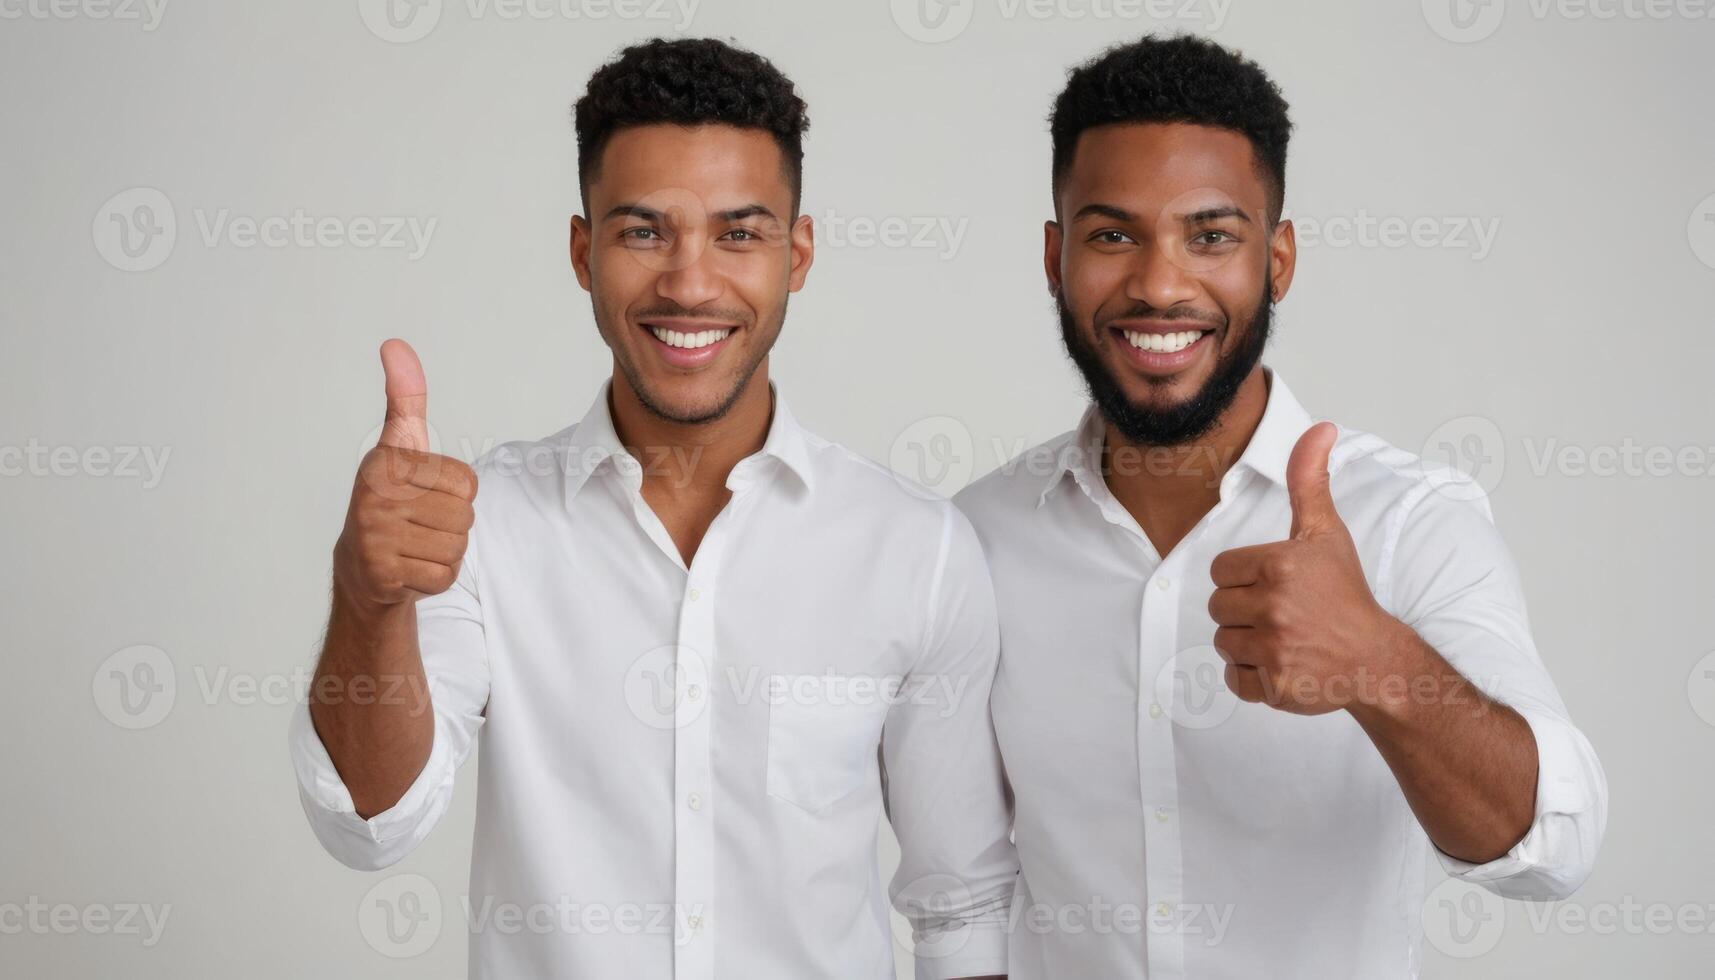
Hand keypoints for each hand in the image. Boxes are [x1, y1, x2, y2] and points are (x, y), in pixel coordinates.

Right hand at [333, 339, 477, 614]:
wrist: (363, 566)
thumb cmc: (390, 497)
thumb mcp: (400, 443)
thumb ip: (406, 396)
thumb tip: (394, 344)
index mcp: (386, 462)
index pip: (467, 483)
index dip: (456, 491)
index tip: (423, 490)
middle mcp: (374, 496)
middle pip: (464, 516)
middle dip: (451, 524)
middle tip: (419, 523)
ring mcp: (376, 537)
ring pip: (456, 547)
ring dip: (443, 550)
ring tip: (414, 543)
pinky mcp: (383, 573)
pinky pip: (444, 575)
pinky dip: (435, 576)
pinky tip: (409, 566)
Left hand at [1206, 422, 1406, 713]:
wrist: (1376, 658)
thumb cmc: (1346, 593)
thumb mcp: (1325, 532)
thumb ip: (1308, 480)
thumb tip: (1319, 428)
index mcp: (1278, 565)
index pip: (1220, 571)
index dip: (1243, 579)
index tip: (1275, 585)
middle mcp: (1274, 606)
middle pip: (1217, 607)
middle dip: (1243, 611)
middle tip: (1283, 613)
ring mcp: (1275, 649)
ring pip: (1224, 643)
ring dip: (1247, 643)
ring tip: (1284, 638)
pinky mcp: (1275, 686)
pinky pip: (1234, 679)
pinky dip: (1252, 677)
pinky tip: (1282, 664)